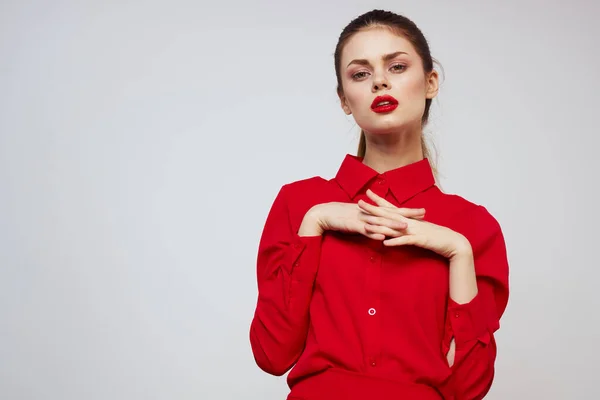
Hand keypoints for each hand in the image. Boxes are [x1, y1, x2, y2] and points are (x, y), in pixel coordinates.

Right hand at [307, 199, 425, 240]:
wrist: (325, 214)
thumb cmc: (342, 217)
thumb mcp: (360, 218)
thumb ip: (371, 222)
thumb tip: (382, 229)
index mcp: (373, 211)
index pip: (394, 210)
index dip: (408, 210)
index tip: (422, 211)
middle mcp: (370, 213)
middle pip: (392, 213)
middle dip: (408, 214)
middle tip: (423, 214)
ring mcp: (362, 219)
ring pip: (380, 222)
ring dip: (393, 225)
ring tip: (406, 228)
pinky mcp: (353, 226)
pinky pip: (365, 231)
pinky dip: (373, 233)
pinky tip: (382, 237)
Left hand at [357, 189, 470, 259]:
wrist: (452, 241)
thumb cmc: (436, 236)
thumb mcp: (419, 229)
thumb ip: (407, 227)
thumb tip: (396, 226)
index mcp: (409, 218)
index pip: (391, 207)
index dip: (379, 200)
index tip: (367, 192)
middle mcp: (409, 222)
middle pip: (388, 214)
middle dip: (373, 209)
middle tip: (359, 203)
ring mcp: (414, 230)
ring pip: (393, 227)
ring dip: (379, 226)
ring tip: (366, 224)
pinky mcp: (419, 240)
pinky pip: (405, 241)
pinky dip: (395, 242)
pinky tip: (385, 243)